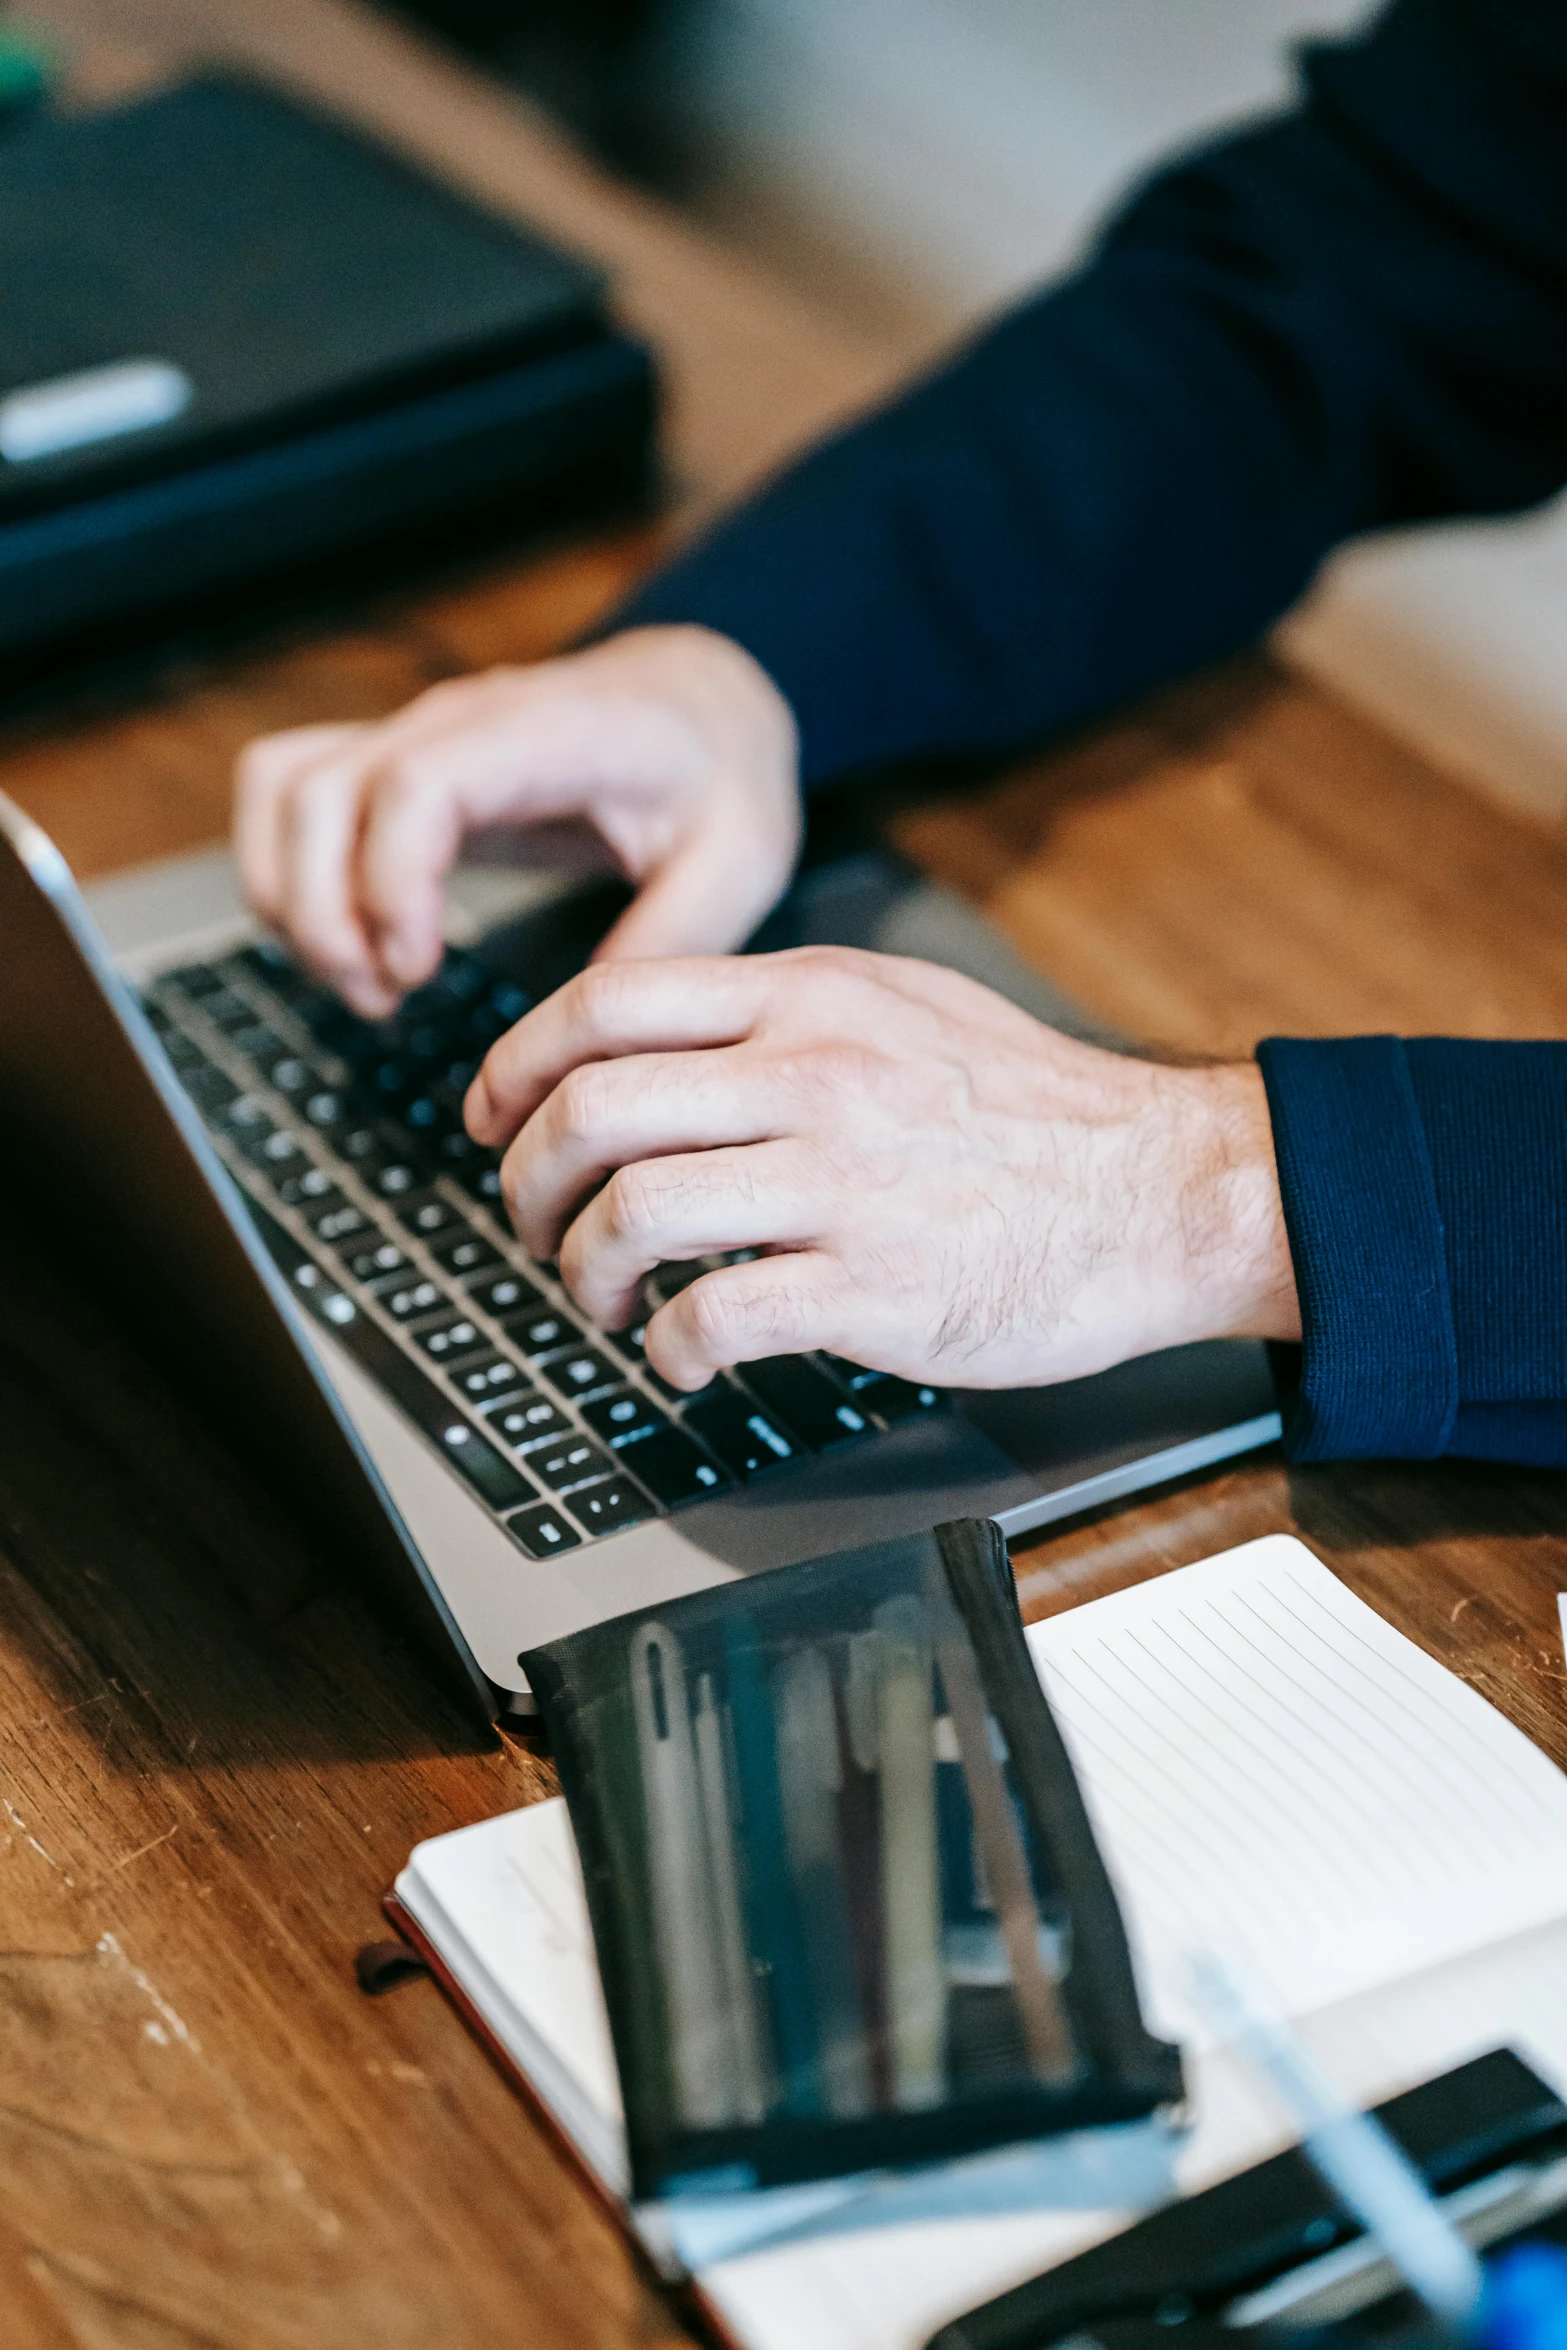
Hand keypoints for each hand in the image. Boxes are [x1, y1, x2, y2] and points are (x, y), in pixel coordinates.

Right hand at [233, 626, 800, 1017]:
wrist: (704, 704)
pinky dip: (291, 873)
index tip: (417, 969)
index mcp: (549, 735)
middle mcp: (460, 720)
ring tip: (367, 983)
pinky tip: (361, 946)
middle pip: (316, 789)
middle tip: (384, 1000)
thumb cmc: (720, 777)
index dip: (390, 883)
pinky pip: (289, 791)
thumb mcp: (741, 862)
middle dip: (322, 915)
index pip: (415, 783)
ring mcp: (416, 733)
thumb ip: (670, 940)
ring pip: (282, 786)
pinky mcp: (394, 761)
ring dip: (293, 898)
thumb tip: (586, 1036)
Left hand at [465, 946, 1301, 1390]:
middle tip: (534, 1225)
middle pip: (592, 1110)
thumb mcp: (904, 1004)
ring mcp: (841, 1181)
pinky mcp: (871, 1287)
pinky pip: (712, 1320)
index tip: (492, 1119)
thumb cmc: (1035, 1110)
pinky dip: (667, 1350)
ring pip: (634, 1214)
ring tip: (601, 1297)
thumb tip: (658, 1044)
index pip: (605, 1003)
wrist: (1163, 1191)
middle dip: (526, 1182)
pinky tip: (682, 1356)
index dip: (515, 1066)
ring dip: (583, 1270)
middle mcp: (814, 1074)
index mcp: (810, 996)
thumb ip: (782, 1011)